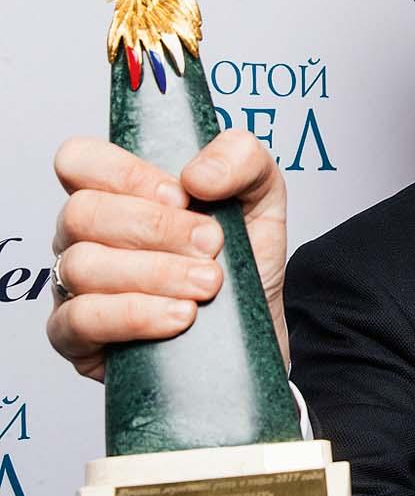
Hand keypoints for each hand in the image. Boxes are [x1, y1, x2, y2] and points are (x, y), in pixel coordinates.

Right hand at [48, 130, 288, 381]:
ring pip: (82, 266)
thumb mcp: (260, 193)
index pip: (79, 161)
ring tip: (209, 284)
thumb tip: (196, 176)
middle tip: (212, 245)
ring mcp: (73, 286)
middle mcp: (85, 235)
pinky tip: (181, 316)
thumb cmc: (244, 257)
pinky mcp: (77, 339)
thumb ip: (239, 157)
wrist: (255, 326)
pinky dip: (135, 315)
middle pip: (81, 213)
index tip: (182, 196)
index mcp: (115, 192)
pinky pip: (80, 322)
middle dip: (155, 228)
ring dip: (155, 273)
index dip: (125, 174)